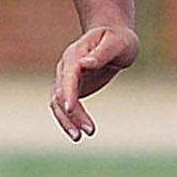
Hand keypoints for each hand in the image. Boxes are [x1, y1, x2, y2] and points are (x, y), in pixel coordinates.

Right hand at [50, 24, 137, 140]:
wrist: (114, 39)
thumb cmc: (118, 39)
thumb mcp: (117, 43)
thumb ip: (102, 53)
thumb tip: (85, 64)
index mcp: (75, 55)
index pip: (68, 75)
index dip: (67, 91)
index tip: (70, 107)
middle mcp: (66, 68)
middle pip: (61, 93)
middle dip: (71, 113)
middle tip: (87, 131)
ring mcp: (67, 79)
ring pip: (58, 103)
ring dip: (67, 121)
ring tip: (79, 138)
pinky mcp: (72, 89)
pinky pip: (64, 107)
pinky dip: (69, 120)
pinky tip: (79, 133)